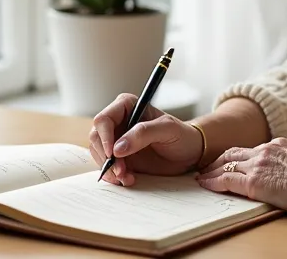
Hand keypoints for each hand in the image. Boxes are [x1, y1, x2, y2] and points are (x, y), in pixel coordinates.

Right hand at [89, 93, 203, 185]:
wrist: (189, 153)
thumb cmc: (182, 135)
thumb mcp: (168, 129)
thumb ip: (143, 133)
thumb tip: (118, 147)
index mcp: (127, 106)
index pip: (103, 119)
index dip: (104, 138)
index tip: (112, 154)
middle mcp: (118, 121)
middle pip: (96, 138)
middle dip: (106, 157)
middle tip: (121, 171)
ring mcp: (117, 139)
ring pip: (98, 154)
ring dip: (110, 169)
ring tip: (127, 178)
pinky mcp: (120, 157)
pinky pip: (107, 166)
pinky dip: (114, 176)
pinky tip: (128, 179)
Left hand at [195, 137, 286, 217]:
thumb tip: (285, 177)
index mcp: (278, 145)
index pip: (249, 149)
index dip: (234, 156)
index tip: (226, 162)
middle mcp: (265, 150)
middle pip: (232, 153)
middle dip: (217, 161)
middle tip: (205, 168)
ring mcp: (258, 164)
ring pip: (225, 164)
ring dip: (210, 171)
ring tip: (201, 177)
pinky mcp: (254, 182)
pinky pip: (225, 180)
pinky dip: (212, 182)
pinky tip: (205, 185)